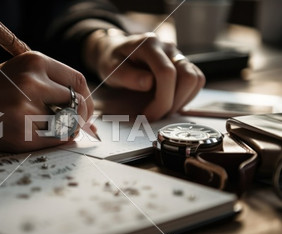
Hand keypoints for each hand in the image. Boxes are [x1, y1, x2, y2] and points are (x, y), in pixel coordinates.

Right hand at [0, 51, 93, 151]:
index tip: (84, 109)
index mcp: (35, 62)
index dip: (86, 98)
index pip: (77, 81)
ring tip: (46, 126)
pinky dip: (56, 140)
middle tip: (75, 124)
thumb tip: (85, 112)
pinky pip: (55, 140)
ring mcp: (26, 109)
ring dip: (64, 129)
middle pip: (76, 103)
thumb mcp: (21, 72)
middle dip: (79, 116)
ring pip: (66, 124)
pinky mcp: (20, 133)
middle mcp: (32, 82)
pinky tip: (42, 135)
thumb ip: (51, 85)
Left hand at [84, 30, 204, 120]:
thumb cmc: (112, 60)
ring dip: (182, 101)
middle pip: (188, 77)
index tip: (148, 114)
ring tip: (161, 109)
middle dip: (173, 103)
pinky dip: (185, 97)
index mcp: (149, 45)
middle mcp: (168, 48)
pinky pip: (196, 81)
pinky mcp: (183, 64)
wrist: (115, 51)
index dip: (161, 99)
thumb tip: (148, 83)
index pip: (167, 73)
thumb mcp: (110, 68)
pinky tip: (168, 103)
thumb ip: (127, 75)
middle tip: (155, 115)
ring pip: (196, 79)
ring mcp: (178, 55)